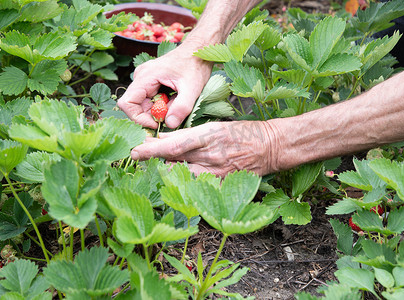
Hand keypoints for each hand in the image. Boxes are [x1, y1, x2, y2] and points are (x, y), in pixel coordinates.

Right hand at [117, 42, 212, 128]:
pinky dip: (162, 104)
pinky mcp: (151, 81)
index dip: (138, 118)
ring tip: (176, 103)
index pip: (127, 103)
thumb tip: (169, 125)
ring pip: (144, 104)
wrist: (199, 50)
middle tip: (172, 115)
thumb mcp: (192, 88)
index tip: (157, 123)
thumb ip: (181, 107)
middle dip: (152, 115)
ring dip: (159, 110)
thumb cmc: (196, 65)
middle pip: (136, 106)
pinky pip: (151, 99)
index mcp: (145, 76)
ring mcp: (145, 78)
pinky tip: (175, 98)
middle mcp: (141, 77)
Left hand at [130, 121, 279, 176]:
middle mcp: (210, 157)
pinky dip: (184, 184)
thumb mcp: (214, 126)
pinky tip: (179, 181)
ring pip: (182, 179)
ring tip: (161, 169)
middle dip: (155, 163)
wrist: (269, 147)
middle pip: (174, 164)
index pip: (174, 145)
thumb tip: (162, 138)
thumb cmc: (242, 132)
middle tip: (143, 159)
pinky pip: (197, 188)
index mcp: (207, 137)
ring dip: (168, 174)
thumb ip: (187, 134)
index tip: (135, 151)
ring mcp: (216, 174)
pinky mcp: (220, 186)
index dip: (152, 149)